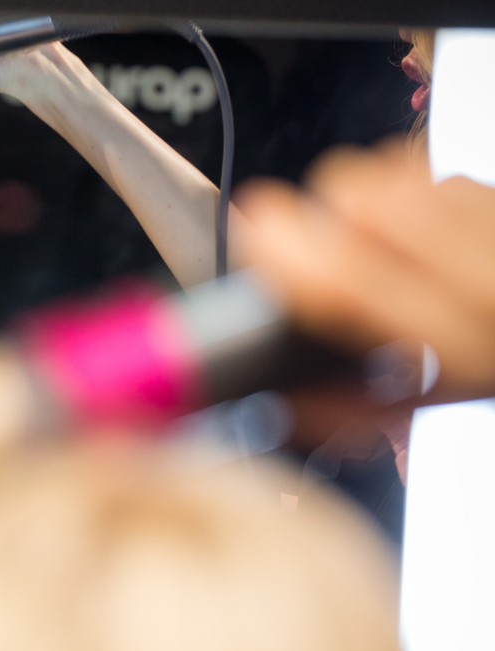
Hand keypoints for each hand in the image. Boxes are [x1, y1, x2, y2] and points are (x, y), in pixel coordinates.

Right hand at [237, 141, 494, 404]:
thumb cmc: (494, 359)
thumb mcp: (431, 404)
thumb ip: (346, 406)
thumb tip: (278, 388)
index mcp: (458, 350)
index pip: (347, 281)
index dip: (282, 248)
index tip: (256, 230)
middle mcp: (486, 284)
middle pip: (357, 199)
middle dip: (324, 213)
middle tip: (329, 244)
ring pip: (389, 172)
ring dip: (363, 196)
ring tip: (378, 235)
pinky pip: (430, 167)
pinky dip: (407, 187)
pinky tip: (422, 225)